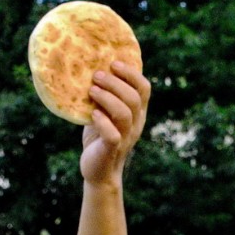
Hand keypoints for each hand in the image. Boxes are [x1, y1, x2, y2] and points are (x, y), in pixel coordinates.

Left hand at [80, 62, 150, 188]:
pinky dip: (102, 122)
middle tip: (96, 75)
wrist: (99, 171)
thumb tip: (91, 66)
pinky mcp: (112, 150)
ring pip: (124, 114)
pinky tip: (92, 114)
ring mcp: (126, 137)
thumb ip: (105, 95)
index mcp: (137, 112)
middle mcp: (135, 123)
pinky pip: (113, 134)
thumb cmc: (99, 136)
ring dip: (107, 98)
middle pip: (134, 98)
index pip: (144, 88)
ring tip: (92, 90)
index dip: (131, 73)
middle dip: (115, 83)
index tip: (113, 63)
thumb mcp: (105, 112)